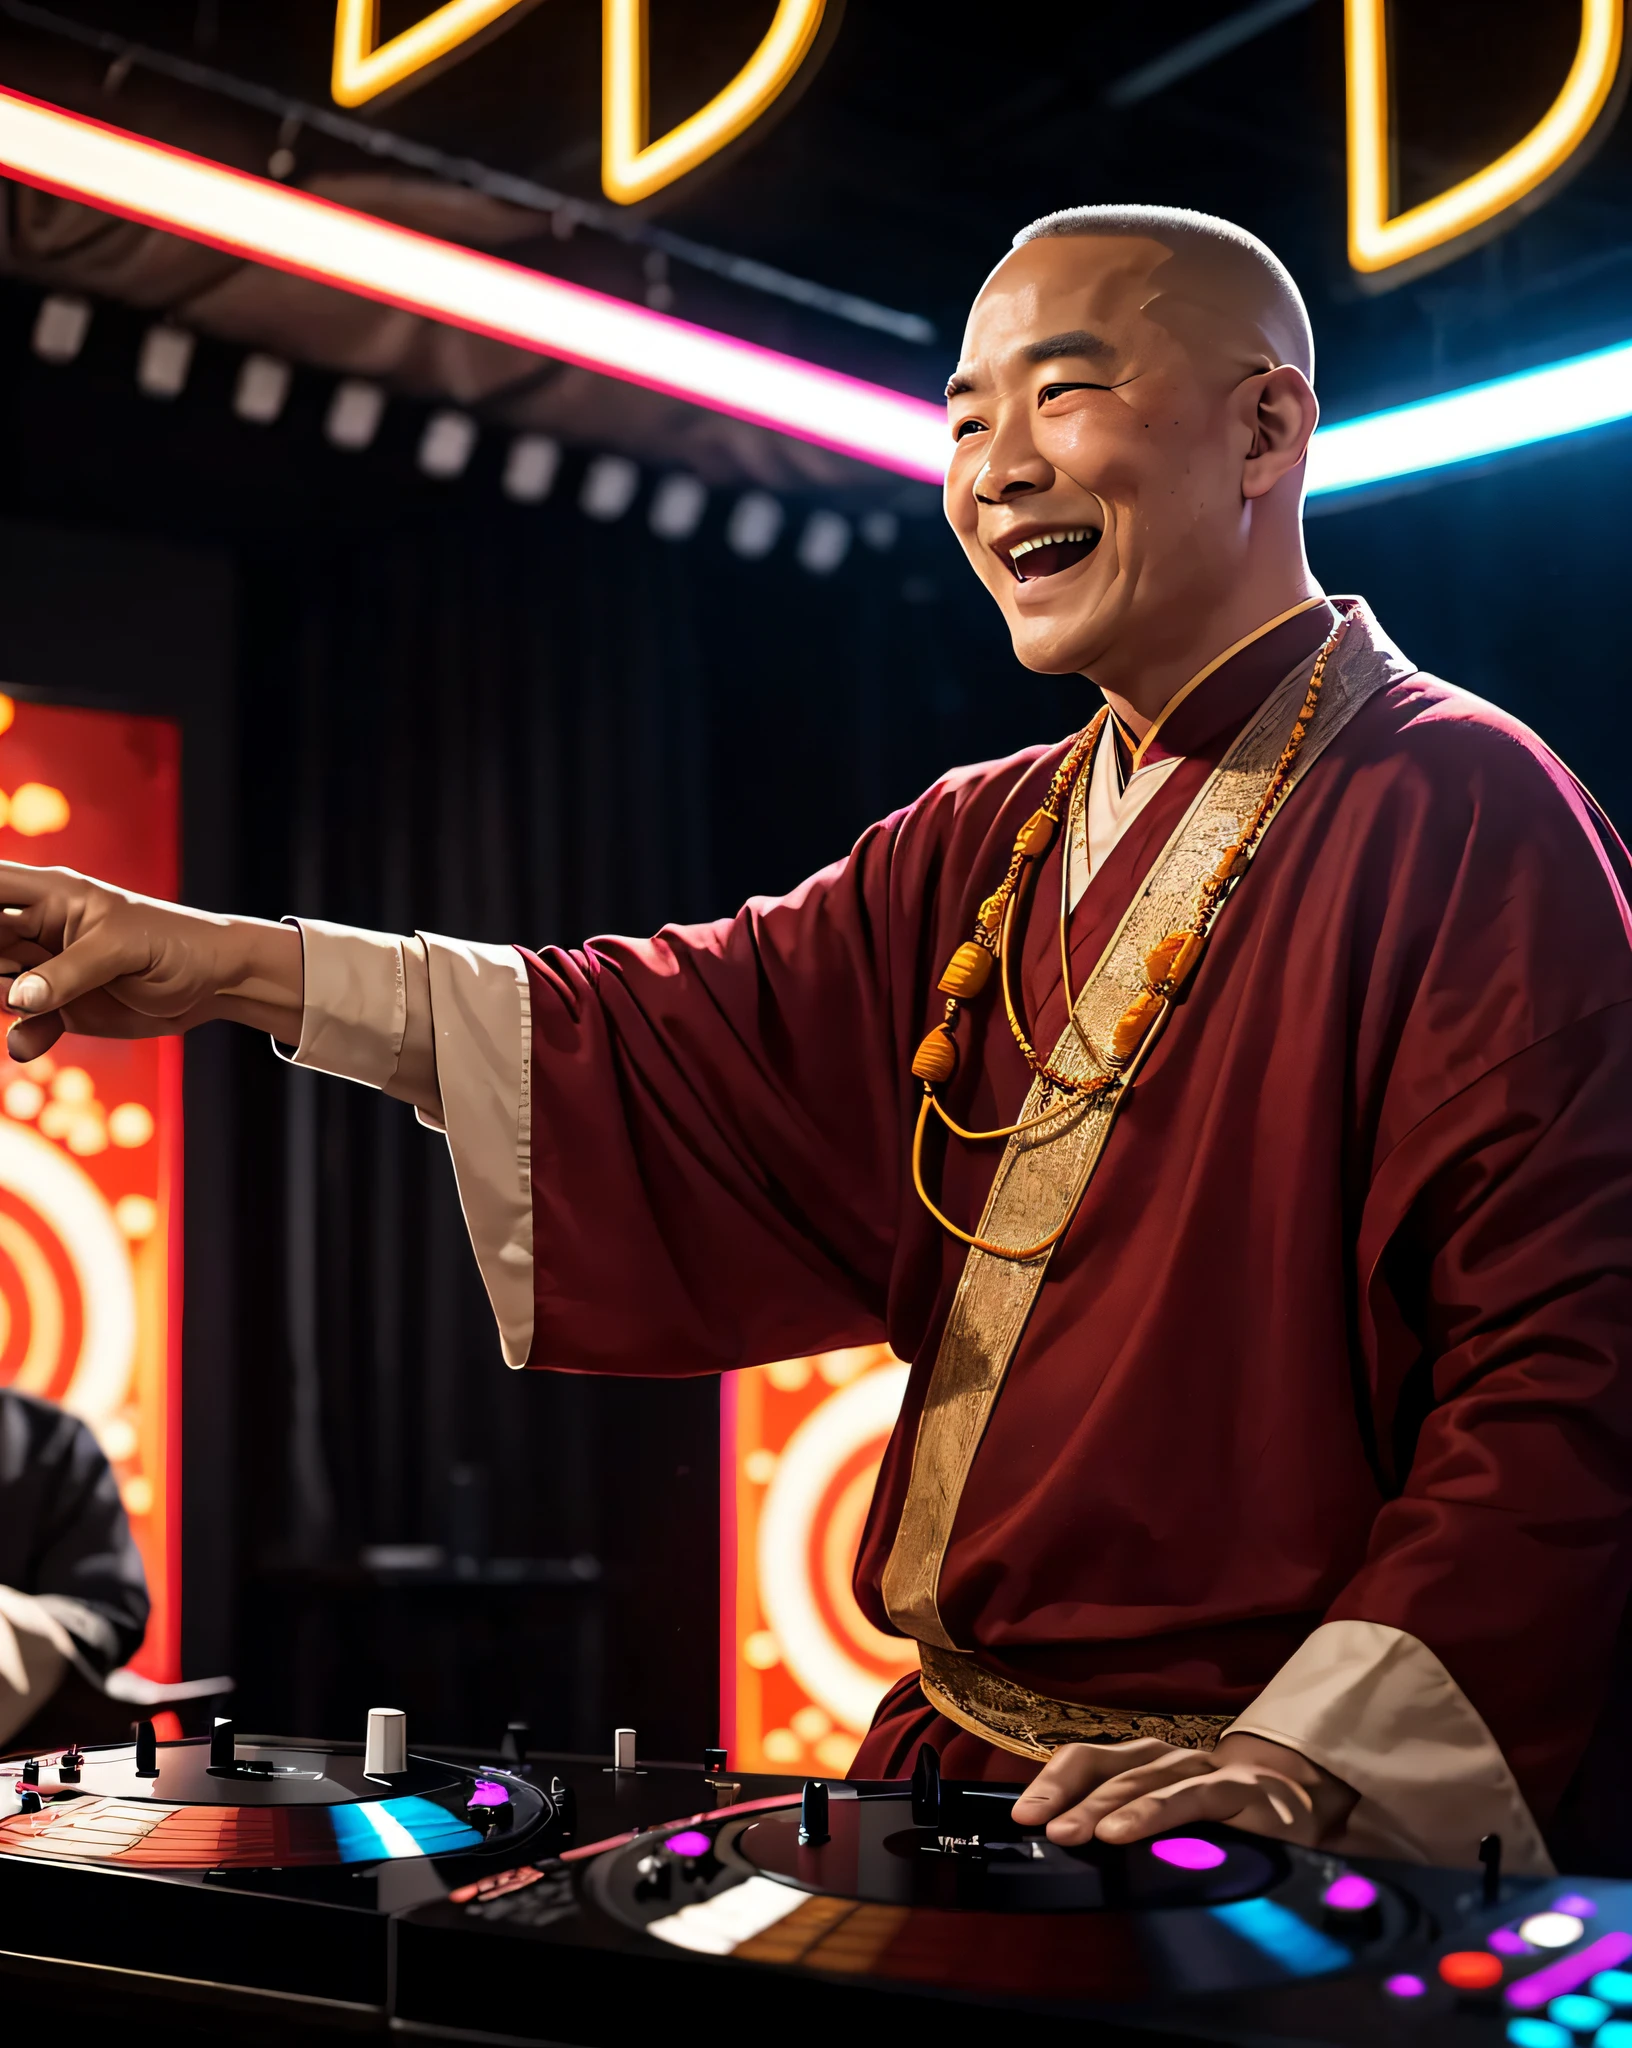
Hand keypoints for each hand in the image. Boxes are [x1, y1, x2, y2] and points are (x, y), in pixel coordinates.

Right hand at [0, 860, 302, 1060]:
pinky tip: (32, 1043)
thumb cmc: (176, 943)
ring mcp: (46, 971)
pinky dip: (24, 1036)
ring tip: (39, 1008)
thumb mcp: (121, 948)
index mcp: (49, 894)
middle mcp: (38, 930)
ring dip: (5, 1003)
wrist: (214, 983)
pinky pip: (24, 1024)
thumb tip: (17, 998)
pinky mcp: (60, 1008)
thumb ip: (67, 972)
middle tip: (16, 979)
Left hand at [1011, 1730, 1357, 1848]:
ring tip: (1073, 1833)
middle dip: (1068, 1796)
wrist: (1304, 1808)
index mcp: (1145, 1762)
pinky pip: (1190, 1798)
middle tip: (1038, 1825)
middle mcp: (1169, 1758)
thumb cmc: (1222, 1823)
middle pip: (1108, 1768)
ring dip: (1104, 1806)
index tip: (1021, 1815)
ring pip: (1144, 1781)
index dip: (1053, 1781)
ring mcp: (1205, 1770)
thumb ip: (1128, 1829)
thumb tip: (1068, 1848)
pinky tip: (1125, 1833)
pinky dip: (1154, 1814)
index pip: (1088, 1759)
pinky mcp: (1240, 1790)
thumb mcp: (1167, 1826)